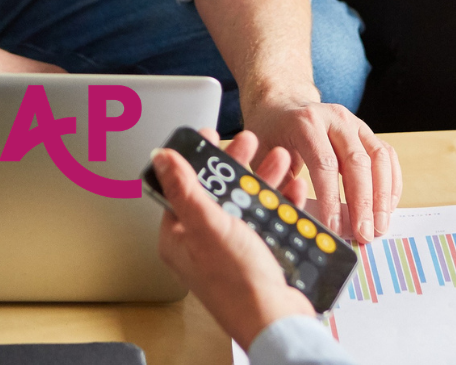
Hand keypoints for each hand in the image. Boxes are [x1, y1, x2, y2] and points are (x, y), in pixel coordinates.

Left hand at [154, 129, 314, 349]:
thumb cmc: (239, 284)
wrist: (277, 322)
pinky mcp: (257, 254)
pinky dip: (281, 203)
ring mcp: (231, 247)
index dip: (198, 158)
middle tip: (250, 142)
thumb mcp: (209, 226)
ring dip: (264, 178)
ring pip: (245, 200)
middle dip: (237, 164)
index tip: (212, 135)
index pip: (183, 185)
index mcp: (180, 236)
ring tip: (281, 159)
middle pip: (218, 189)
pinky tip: (294, 189)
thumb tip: (161, 158)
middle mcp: (203, 241)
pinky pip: (267, 219)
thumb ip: (185, 189)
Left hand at [242, 92, 401, 242]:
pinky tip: (387, 207)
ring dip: (382, 195)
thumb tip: (300, 219)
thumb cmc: (270, 132)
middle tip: (365, 235)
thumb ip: (280, 184)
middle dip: (363, 203)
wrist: (282, 101)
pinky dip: (391, 182)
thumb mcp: (262, 156)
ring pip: (379, 157)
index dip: (332, 199)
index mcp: (305, 122)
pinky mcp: (365, 130)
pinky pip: (387, 154)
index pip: (325, 164)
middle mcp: (334, 118)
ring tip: (379, 226)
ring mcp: (354, 122)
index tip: (334, 228)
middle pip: (357, 161)